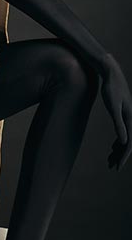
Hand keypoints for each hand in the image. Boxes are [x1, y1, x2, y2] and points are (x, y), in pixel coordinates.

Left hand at [100, 54, 131, 169]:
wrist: (110, 72)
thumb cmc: (110, 88)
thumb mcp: (113, 106)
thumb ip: (118, 123)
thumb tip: (123, 141)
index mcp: (131, 118)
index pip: (129, 142)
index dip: (123, 156)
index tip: (117, 166)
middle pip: (128, 142)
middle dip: (120, 156)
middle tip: (112, 167)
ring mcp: (128, 116)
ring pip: (125, 138)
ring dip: (118, 150)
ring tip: (109, 161)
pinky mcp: (123, 113)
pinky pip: (123, 132)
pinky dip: (118, 142)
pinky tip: (112, 148)